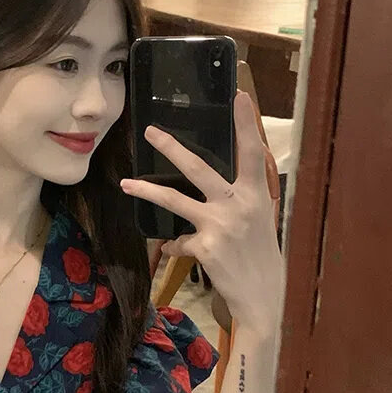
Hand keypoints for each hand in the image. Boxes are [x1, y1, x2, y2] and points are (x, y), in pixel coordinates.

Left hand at [121, 92, 283, 333]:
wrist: (264, 297)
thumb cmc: (262, 258)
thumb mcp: (259, 222)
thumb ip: (241, 201)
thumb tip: (216, 192)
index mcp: (256, 194)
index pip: (252, 152)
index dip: (246, 123)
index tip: (239, 95)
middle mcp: (239, 204)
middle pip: (198, 168)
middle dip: (172, 147)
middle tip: (150, 131)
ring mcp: (220, 225)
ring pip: (174, 199)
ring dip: (148, 190)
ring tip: (127, 184)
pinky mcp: (205, 247)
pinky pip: (179, 240)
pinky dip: (176, 245)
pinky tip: (179, 250)